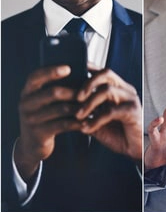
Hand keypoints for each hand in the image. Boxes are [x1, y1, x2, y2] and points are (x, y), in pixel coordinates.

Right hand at [14, 65, 83, 179]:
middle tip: (92, 92)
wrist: (33, 144)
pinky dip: (78, 122)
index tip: (69, 68)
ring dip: (80, 107)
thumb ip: (56, 87)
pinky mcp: (39, 133)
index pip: (36, 76)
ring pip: (61, 109)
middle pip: (53, 92)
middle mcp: (25, 103)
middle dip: (75, 92)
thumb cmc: (46, 115)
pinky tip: (88, 121)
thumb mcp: (44, 101)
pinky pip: (63, 125)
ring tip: (95, 106)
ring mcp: (30, 119)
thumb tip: (81, 70)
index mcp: (27, 91)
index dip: (51, 71)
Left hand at [75, 66, 142, 160]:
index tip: (69, 75)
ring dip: (89, 103)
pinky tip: (87, 128)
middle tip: (76, 97)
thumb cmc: (116, 133)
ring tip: (78, 115)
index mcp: (117, 88)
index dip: (86, 69)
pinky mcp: (133, 112)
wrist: (134, 149)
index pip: (101, 72)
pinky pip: (111, 111)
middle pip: (106, 74)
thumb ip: (85, 109)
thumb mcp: (96, 119)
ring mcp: (130, 99)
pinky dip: (96, 120)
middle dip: (87, 83)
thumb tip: (62, 104)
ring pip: (107, 91)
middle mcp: (125, 90)